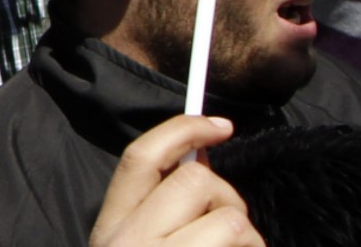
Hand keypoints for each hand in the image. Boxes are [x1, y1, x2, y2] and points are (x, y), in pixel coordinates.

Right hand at [91, 115, 261, 246]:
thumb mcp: (139, 245)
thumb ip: (161, 206)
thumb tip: (198, 153)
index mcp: (111, 228)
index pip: (140, 157)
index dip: (182, 130)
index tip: (220, 125)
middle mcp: (130, 241)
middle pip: (195, 180)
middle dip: (226, 197)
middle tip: (232, 231)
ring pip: (231, 218)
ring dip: (247, 237)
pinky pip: (249, 245)